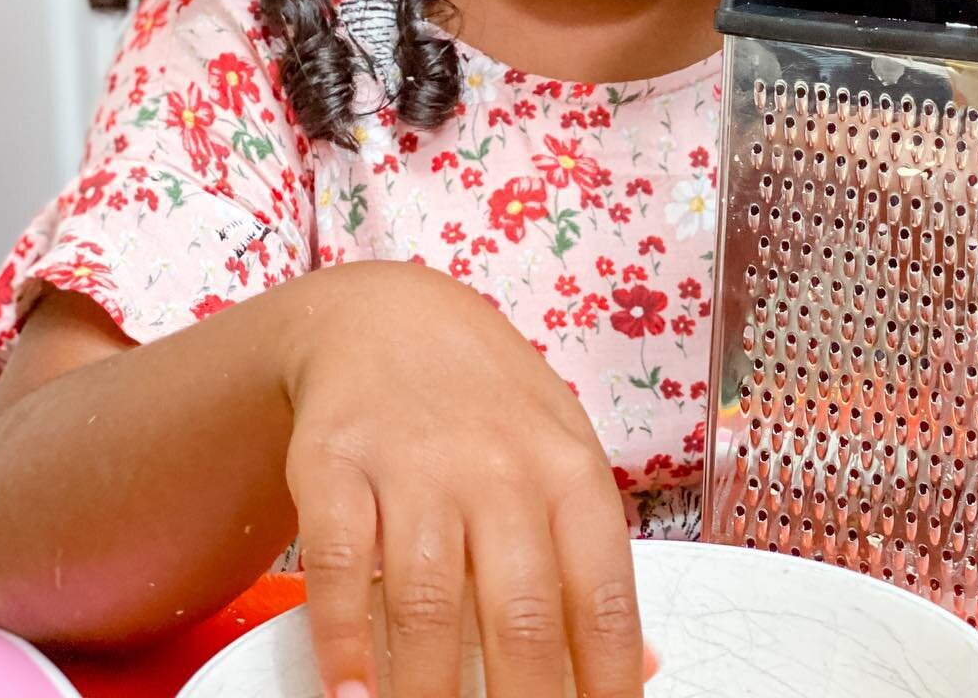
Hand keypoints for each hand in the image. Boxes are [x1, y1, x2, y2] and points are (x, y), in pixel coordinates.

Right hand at [280, 260, 642, 697]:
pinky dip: (344, 640)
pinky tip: (351, 694)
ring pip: (429, 603)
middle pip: (522, 617)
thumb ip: (594, 555)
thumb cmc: (490, 402)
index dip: (607, 687)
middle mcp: (500, 466)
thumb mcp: (562, 452)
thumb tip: (640, 667)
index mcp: (569, 470)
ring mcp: (416, 463)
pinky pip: (342, 564)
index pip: (603, 599)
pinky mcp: (337, 463)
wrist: (388, 316)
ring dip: (427, 695)